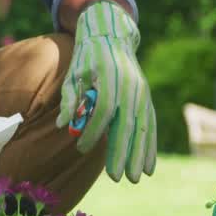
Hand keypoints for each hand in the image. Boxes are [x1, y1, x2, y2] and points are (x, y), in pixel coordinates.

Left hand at [56, 0, 156, 182]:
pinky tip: (149, 167)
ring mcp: (142, 92)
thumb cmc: (87, 57)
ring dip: (140, 154)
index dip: (94, 129)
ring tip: (136, 178)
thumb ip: (70, 98)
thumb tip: (64, 124)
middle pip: (128, 122)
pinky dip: (150, 146)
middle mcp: (131, 85)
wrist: (112, 36)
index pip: (104, 108)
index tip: (81, 147)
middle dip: (122, 151)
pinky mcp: (146, 98)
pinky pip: (150, 124)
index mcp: (110, 75)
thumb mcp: (74, 73)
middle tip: (116, 177)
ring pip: (143, 127)